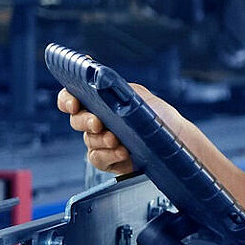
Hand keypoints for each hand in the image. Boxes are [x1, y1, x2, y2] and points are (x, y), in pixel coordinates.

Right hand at [56, 84, 183, 174]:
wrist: (177, 138)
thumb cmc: (157, 114)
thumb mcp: (138, 96)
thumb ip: (116, 89)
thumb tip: (100, 84)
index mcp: (99, 102)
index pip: (72, 98)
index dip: (67, 100)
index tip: (74, 103)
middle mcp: (97, 121)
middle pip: (77, 121)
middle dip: (85, 121)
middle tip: (98, 123)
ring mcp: (101, 142)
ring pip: (89, 141)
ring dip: (101, 140)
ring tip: (116, 140)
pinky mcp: (110, 160)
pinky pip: (98, 159)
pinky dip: (109, 156)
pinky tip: (123, 152)